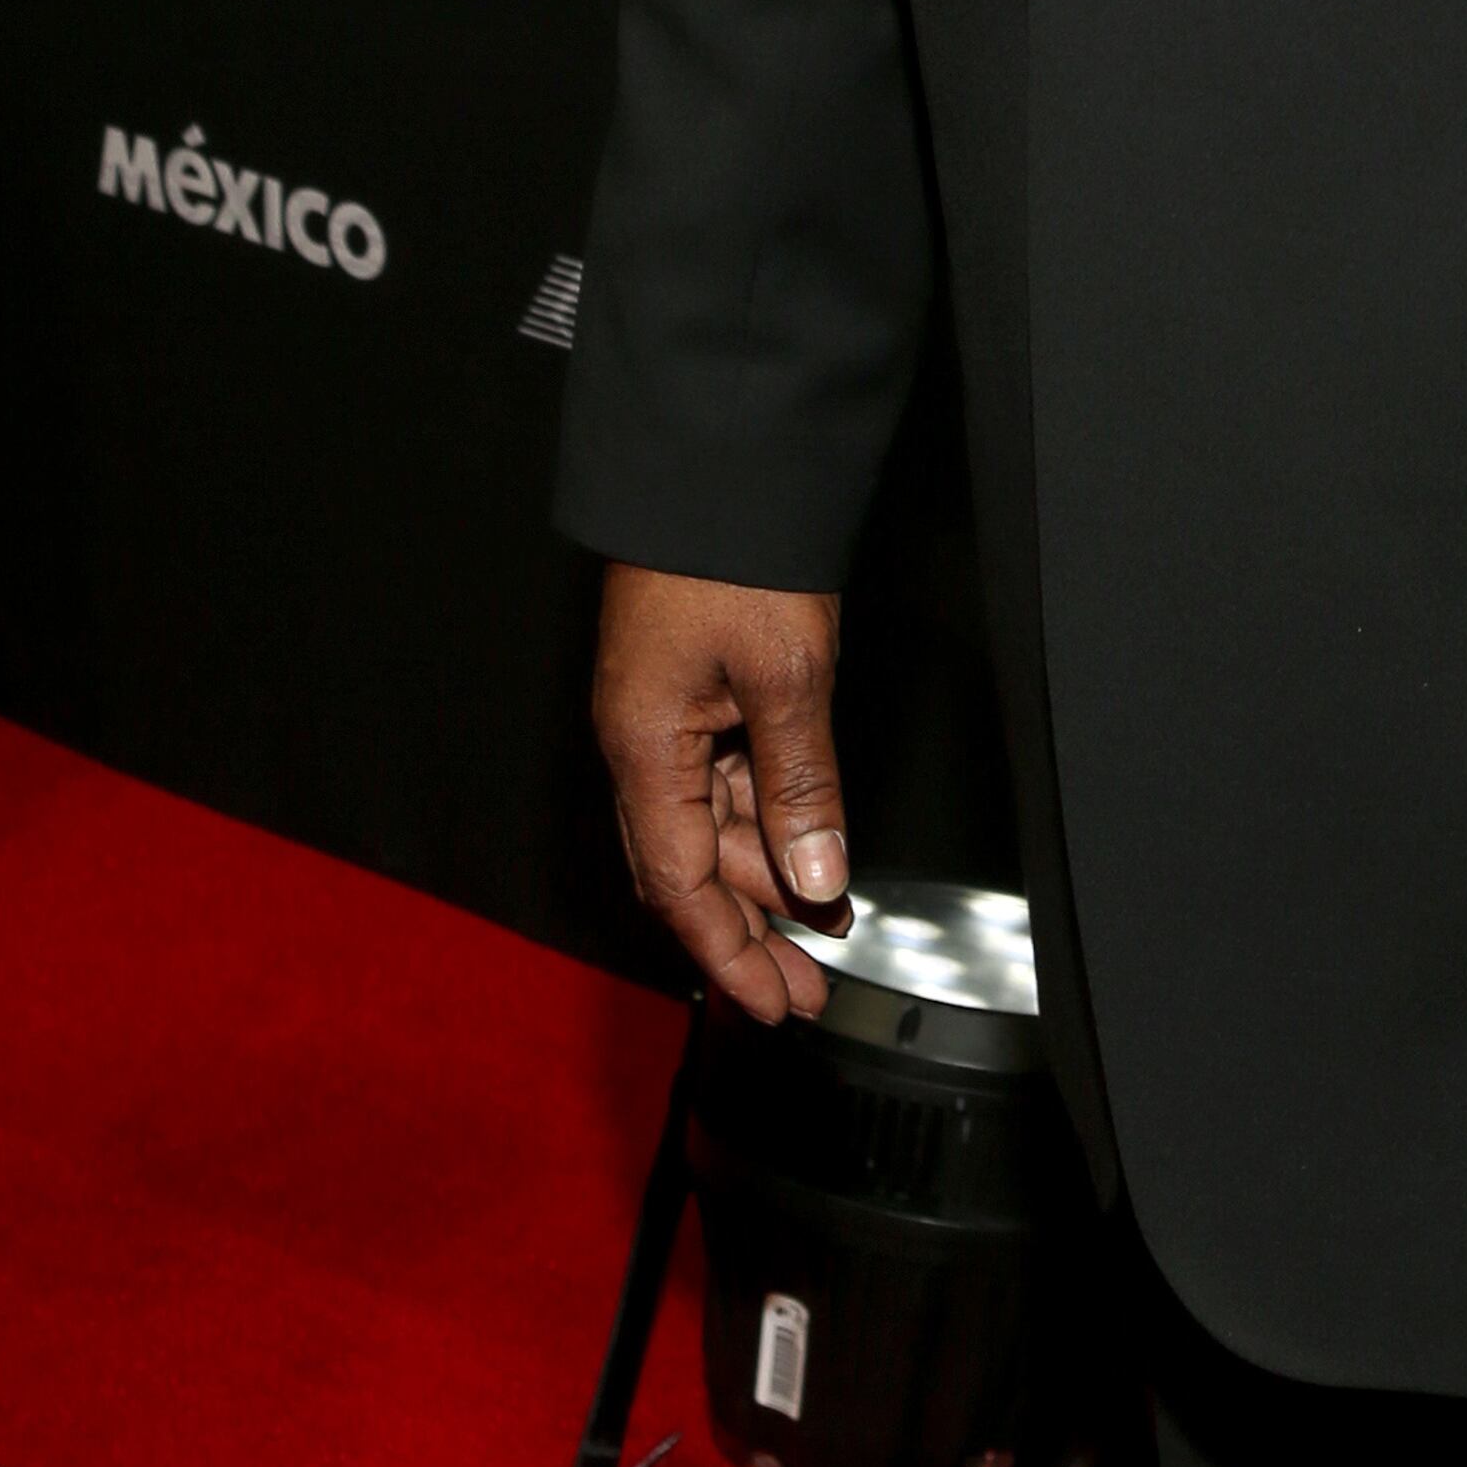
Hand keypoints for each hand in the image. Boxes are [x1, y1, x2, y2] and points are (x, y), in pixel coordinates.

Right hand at [590, 564, 852, 1018]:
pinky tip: (806, 849)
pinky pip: (722, 779)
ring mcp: (663, 716)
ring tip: (826, 923)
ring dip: (764, 879)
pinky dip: (766, 821)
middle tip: (806, 988)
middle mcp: (641, 743)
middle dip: (747, 933)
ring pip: (709, 826)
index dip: (728, 955)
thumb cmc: (732, 553)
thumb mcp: (786, 674)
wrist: (714, 459)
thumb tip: (816, 883)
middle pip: (687, 868)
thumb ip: (801, 785)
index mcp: (643, 748)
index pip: (680, 886)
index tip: (774, 1007)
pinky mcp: (691, 688)